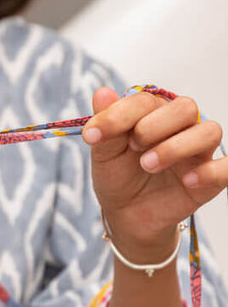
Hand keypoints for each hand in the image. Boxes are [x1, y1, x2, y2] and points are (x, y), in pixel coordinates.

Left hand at [82, 88, 226, 257]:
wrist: (126, 214)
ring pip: (209, 131)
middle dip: (154, 125)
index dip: (118, 115)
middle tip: (132, 146)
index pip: (145, 101)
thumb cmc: (118, 175)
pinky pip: (227, 167)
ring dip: (176, 147)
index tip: (92, 135)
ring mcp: (198, 151)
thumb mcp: (104, 153)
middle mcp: (181, 127)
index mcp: (153, 114)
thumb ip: (106, 124)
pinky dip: (211, 171)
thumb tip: (101, 93)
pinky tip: (187, 181)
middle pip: (186, 107)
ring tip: (148, 165)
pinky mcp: (211, 178)